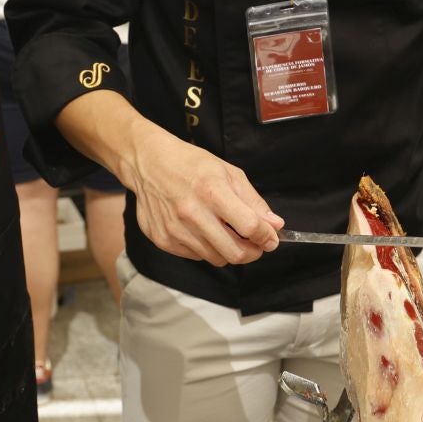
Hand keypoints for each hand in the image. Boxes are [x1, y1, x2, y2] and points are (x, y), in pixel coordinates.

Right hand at [121, 125, 282, 265]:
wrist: (147, 163)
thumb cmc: (190, 164)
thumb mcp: (227, 172)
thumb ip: (253, 201)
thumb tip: (275, 225)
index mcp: (211, 191)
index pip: (250, 226)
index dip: (267, 236)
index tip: (271, 238)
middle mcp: (191, 213)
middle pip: (234, 252)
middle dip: (252, 253)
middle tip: (255, 245)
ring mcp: (175, 230)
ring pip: (216, 258)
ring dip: (228, 251)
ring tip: (227, 233)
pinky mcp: (163, 240)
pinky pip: (196, 256)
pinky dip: (206, 248)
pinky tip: (202, 230)